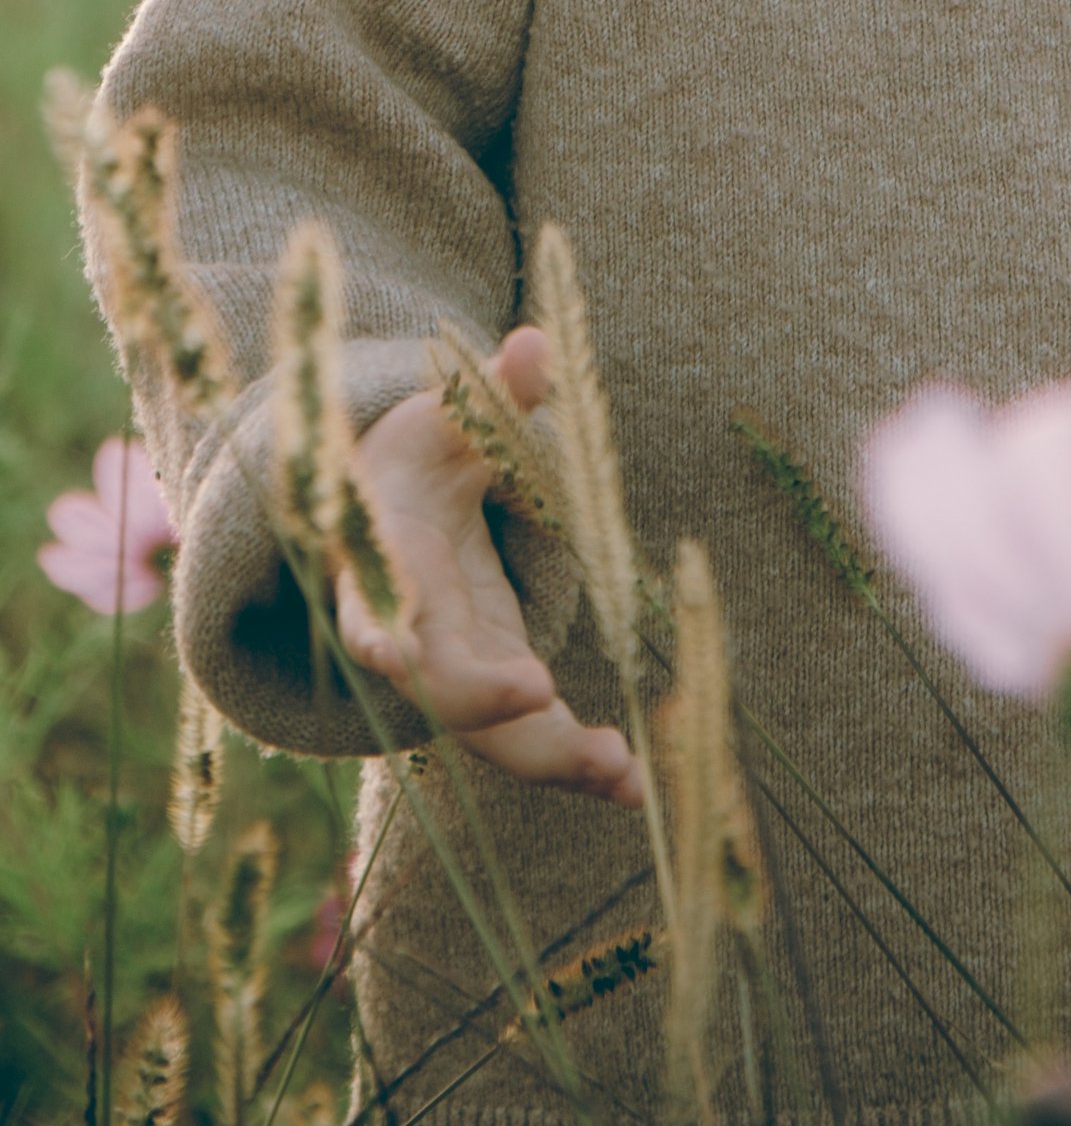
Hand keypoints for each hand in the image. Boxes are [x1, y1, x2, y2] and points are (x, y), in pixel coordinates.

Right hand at [336, 326, 642, 803]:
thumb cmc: (414, 455)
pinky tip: (630, 783)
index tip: (441, 662)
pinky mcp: (493, 684)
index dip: (405, 642)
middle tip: (562, 718)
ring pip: (487, 737)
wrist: (387, 512)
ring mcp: (455, 668)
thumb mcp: (442, 414)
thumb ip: (486, 391)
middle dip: (491, 709)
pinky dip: (571, 762)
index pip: (384, 613)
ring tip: (627, 779)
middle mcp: (415, 633)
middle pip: (440, 692)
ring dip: (551, 760)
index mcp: (392, 564)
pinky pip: (525, 738)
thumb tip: (538, 342)